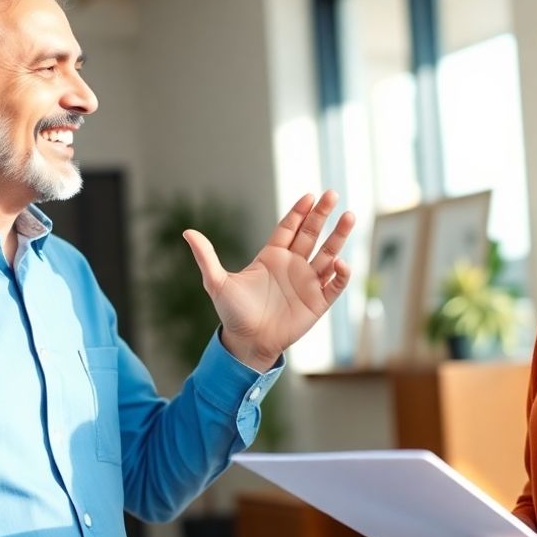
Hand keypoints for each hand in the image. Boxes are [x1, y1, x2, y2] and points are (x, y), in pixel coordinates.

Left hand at [183, 191, 354, 371]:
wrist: (247, 343)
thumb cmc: (233, 313)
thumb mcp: (217, 282)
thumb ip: (207, 256)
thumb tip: (187, 231)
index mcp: (272, 256)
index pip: (290, 228)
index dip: (300, 212)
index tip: (309, 195)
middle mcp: (293, 265)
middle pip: (312, 234)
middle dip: (322, 214)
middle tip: (332, 194)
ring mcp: (307, 282)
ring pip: (328, 254)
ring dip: (339, 236)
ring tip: (350, 216)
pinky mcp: (318, 301)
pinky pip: (334, 284)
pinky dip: (341, 273)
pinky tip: (341, 261)